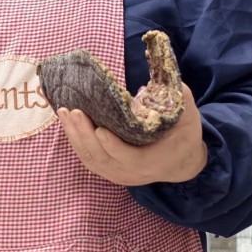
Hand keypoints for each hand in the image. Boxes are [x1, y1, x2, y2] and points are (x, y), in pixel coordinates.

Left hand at [57, 83, 208, 186]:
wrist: (181, 162)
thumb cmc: (184, 135)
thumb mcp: (188, 117)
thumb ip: (179, 99)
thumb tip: (167, 77)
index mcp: (154, 161)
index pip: (130, 158)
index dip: (114, 146)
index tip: (100, 130)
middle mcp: (133, 172)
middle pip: (102, 158)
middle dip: (84, 134)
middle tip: (72, 111)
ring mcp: (118, 174)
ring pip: (91, 158)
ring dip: (75, 135)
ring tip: (63, 112)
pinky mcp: (108, 171)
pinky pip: (88, 158)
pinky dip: (75, 141)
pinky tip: (67, 123)